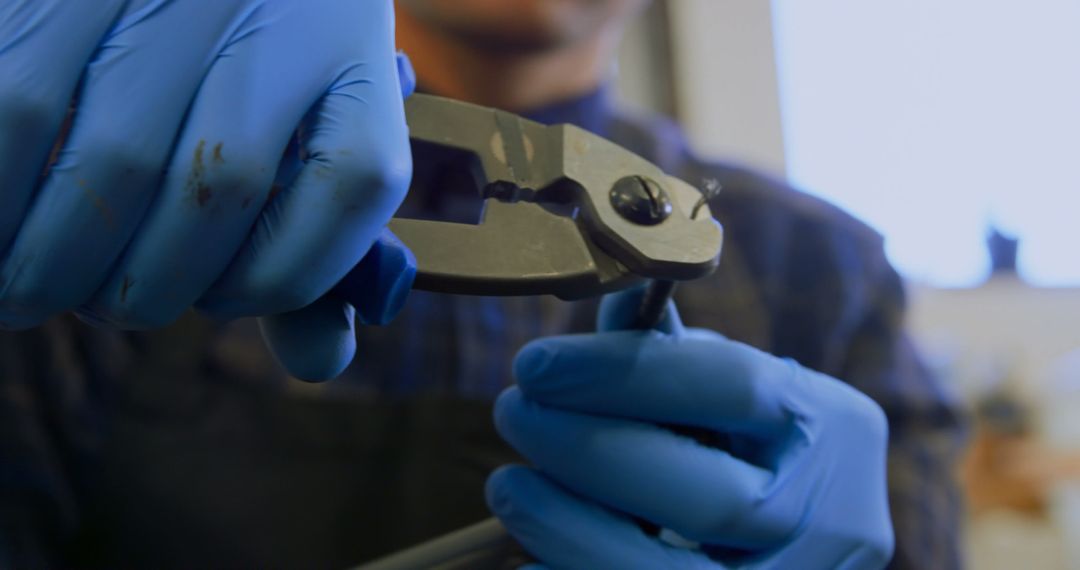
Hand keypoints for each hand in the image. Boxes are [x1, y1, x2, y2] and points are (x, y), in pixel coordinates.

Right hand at [0, 0, 410, 325]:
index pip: (355, 181)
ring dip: (56, 263)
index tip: (224, 300)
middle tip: (113, 309)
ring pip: (113, 159)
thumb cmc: (243, 66)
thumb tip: (320, 363)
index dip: (288, 275)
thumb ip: (313, 244)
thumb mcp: (301, 133)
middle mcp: (276, 11)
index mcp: (353, 54)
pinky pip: (16, 108)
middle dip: (149, 288)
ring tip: (30, 292)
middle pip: (220, 185)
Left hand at [486, 287, 893, 568]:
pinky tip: (531, 558)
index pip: (734, 389)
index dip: (626, 374)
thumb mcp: (731, 398)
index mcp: (832, 429)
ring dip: (572, 527)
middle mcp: (833, 518)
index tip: (535, 365)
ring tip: (509, 485)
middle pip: (710, 496)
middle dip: (592, 451)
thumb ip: (670, 357)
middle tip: (514, 413)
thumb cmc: (757, 453)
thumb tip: (607, 299)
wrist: (807, 542)